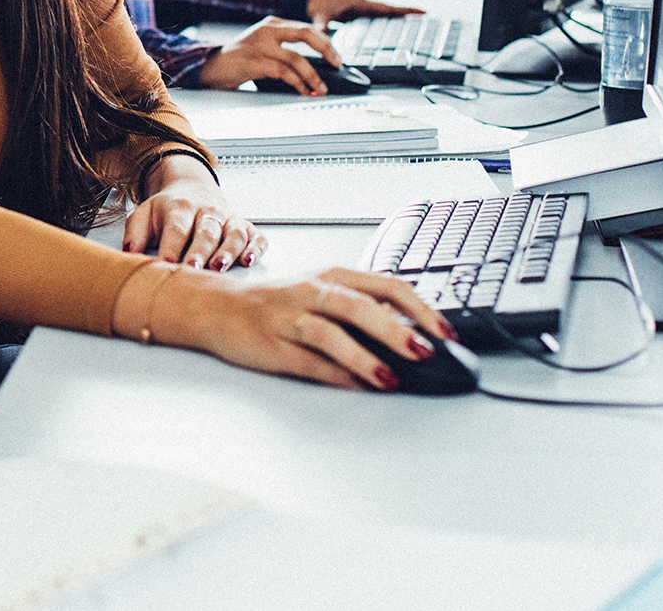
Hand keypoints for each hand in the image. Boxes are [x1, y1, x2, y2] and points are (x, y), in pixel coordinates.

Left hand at [122, 174, 264, 271]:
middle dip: (200, 251)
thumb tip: (127, 254)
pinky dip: (256, 248)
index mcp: (180, 208)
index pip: (176, 228)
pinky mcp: (244, 227)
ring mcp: (227, 219)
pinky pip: (255, 236)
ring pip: (232, 234)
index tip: (167, 265)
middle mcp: (206, 212)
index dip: (172, 247)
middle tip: (194, 268)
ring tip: (221, 266)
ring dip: (228, 250)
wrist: (193, 189)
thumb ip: (134, 232)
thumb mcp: (144, 213)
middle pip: (205, 232)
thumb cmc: (168, 210)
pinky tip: (249, 260)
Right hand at [133, 266, 458, 390]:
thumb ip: (364, 309)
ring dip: (365, 356)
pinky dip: (335, 376)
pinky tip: (357, 387)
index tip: (448, 333)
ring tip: (390, 377)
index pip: (385, 284)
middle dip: (396, 329)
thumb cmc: (276, 302)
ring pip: (331, 332)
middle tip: (426, 352)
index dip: (421, 308)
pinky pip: (307, 362)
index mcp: (332, 275)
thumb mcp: (323, 293)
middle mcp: (312, 292)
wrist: (214, 306)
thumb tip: (416, 336)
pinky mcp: (271, 345)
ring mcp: (289, 318)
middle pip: (360, 305)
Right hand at [195, 16, 342, 94]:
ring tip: (320, 88)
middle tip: (337, 64)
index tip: (336, 57)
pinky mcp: (254, 62)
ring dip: (313, 76)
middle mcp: (267, 31)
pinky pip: (283, 73)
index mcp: (272, 23)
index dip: (325, 42)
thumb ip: (284, 45)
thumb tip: (316, 62)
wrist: (211, 66)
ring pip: (296, 58)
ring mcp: (260, 46)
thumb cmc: (240, 58)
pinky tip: (303, 91)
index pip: (306, 28)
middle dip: (326, 50)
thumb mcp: (263, 44)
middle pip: (305, 34)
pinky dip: (297, 83)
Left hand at [304, 0, 424, 26]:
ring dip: (399, 18)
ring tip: (418, 26)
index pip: (386, 7)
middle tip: (427, 19)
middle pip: (391, 10)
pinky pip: (377, 18)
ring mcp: (363, 9)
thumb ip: (320, 27)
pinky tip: (395, 29)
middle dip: (408, 14)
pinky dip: (387, 21)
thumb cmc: (317, 0)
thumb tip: (321, 40)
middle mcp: (365, 4)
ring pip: (385, 14)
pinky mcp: (359, 14)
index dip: (404, 11)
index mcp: (360, 2)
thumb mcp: (319, 14)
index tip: (422, 12)